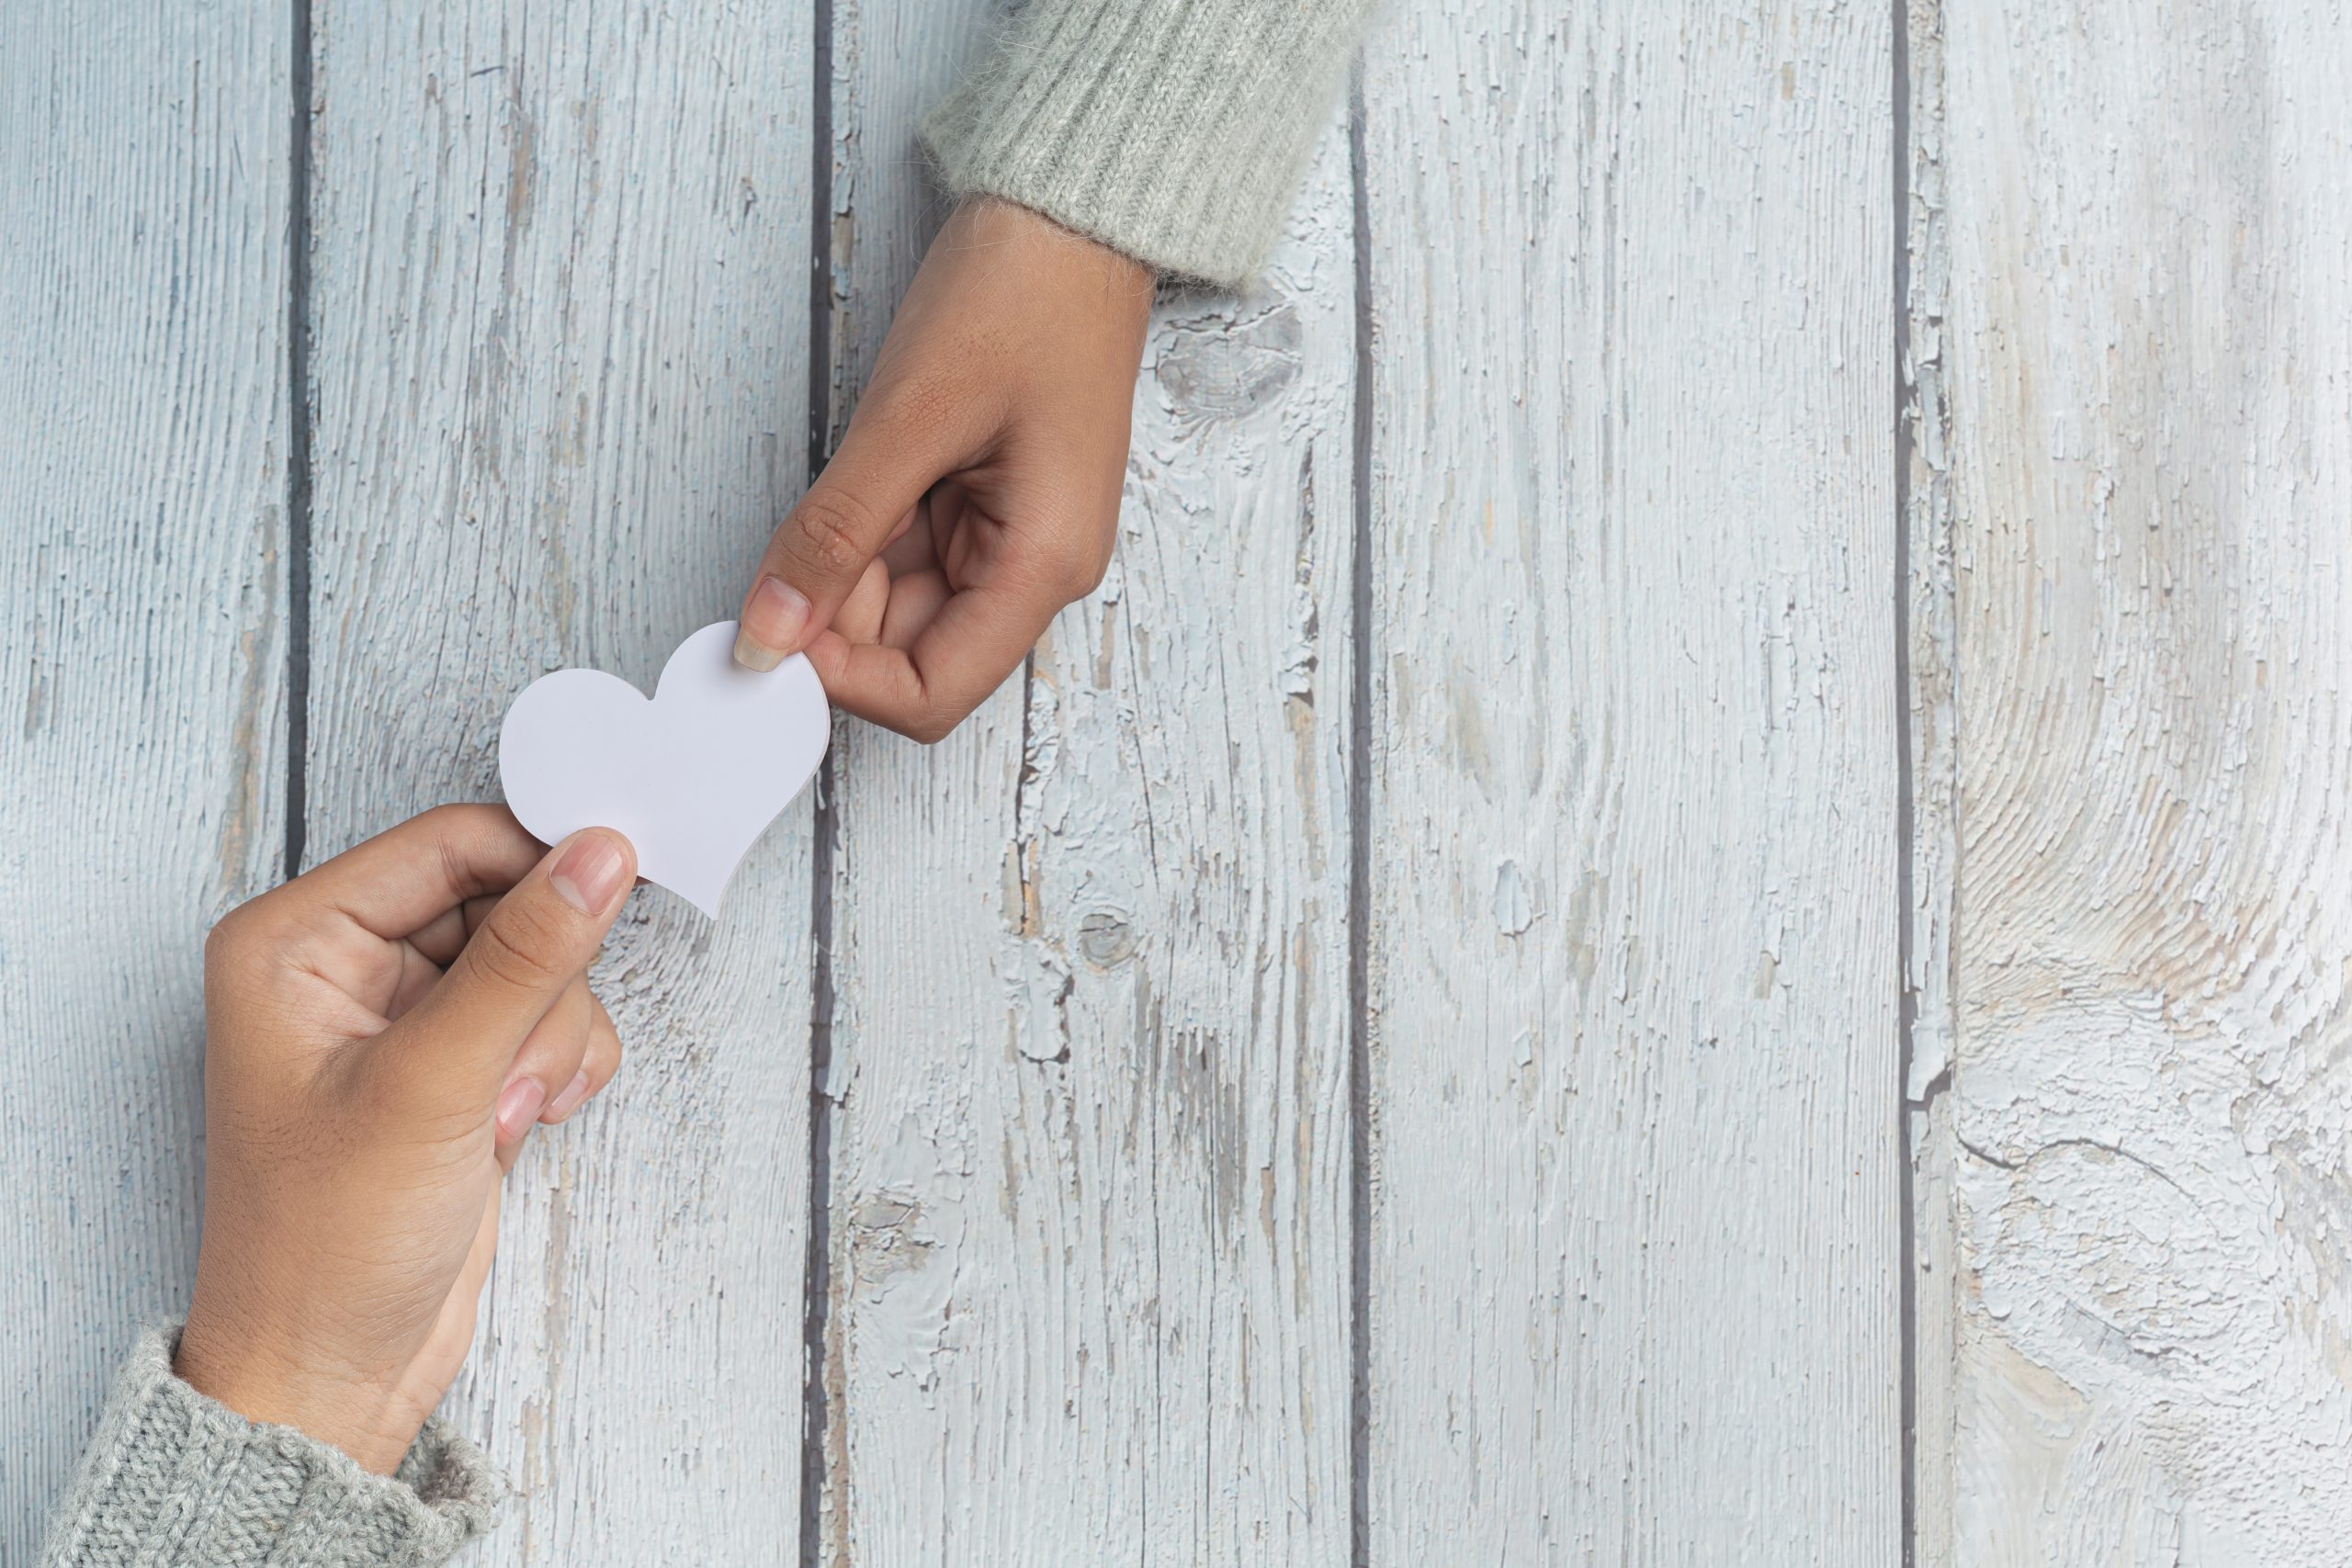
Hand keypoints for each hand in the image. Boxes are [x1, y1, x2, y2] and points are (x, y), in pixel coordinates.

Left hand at [173, 806, 636, 1473]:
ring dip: (551, 1036)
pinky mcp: (457, 1068)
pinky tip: (522, 1126)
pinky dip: (560, 1065)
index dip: (537, 866)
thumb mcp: (434, 1085)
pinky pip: (549, 1017)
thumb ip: (525, 959)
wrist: (330, 1375)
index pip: (450, 844)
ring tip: (504, 1114)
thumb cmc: (325, 1245)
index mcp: (295, 940)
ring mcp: (407, 1018)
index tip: (611, 890)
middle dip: (540, 984)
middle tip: (516, 1063)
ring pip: (541, 962)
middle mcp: (346, 965)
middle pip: (506, 899)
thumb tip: (598, 854)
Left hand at [731, 197, 1153, 740]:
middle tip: (785, 543)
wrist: (1072, 217)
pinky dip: (866, 534)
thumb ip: (834, 535)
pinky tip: (864, 473)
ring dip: (847, 568)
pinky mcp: (988, 509)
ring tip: (847, 476)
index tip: (773, 631)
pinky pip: (909, 556)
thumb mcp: (909, 418)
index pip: (933, 693)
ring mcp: (1014, 541)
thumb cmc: (1022, 298)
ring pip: (900, 606)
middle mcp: (1037, 570)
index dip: (844, 680)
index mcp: (1045, 565)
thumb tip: (768, 632)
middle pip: (912, 653)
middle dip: (836, 616)